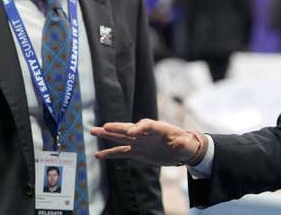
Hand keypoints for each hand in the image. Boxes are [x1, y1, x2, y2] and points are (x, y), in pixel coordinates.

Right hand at [91, 119, 205, 165]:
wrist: (182, 150)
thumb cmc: (186, 144)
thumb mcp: (186, 144)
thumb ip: (182, 143)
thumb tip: (180, 143)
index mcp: (159, 128)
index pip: (147, 125)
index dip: (140, 128)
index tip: (132, 133)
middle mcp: (146, 133)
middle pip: (129, 128)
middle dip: (117, 127)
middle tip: (105, 126)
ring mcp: (140, 142)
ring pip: (121, 137)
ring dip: (108, 135)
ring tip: (93, 131)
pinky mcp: (137, 152)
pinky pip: (121, 152)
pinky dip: (110, 153)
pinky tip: (98, 155)